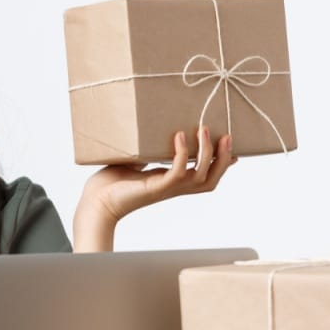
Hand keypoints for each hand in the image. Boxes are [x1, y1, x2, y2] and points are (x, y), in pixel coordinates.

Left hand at [82, 126, 235, 221]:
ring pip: (200, 176)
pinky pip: (177, 172)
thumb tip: (152, 130)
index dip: (223, 164)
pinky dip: (181, 154)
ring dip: (206, 152)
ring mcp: (167, 188)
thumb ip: (148, 149)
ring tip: (203, 129)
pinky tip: (179, 136)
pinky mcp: (155, 187)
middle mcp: (175, 188)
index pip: (207, 177)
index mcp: (174, 183)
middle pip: (212, 179)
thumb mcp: (136, 160)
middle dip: (224, 159)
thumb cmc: (113, 182)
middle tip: (227, 136)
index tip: (233, 145)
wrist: (96, 200)